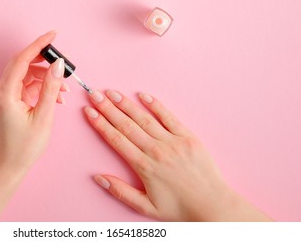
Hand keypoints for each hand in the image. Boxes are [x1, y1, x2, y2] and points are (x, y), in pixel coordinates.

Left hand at [0, 31, 66, 220]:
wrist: (11, 166)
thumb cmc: (24, 146)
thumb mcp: (43, 116)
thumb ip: (51, 88)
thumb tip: (58, 65)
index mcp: (6, 92)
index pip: (22, 59)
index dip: (38, 45)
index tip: (53, 35)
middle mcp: (2, 91)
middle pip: (23, 64)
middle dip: (44, 60)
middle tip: (63, 62)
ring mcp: (5, 96)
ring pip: (27, 75)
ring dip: (46, 78)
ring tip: (63, 90)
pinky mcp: (10, 102)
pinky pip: (27, 87)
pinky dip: (42, 88)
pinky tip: (56, 98)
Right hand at [84, 90, 271, 220]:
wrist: (211, 205)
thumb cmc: (179, 208)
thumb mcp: (145, 207)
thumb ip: (120, 191)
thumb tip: (98, 177)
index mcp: (144, 166)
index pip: (116, 139)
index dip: (100, 124)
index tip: (89, 112)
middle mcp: (156, 150)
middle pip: (126, 125)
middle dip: (108, 108)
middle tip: (94, 94)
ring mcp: (173, 141)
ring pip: (144, 118)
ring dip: (126, 104)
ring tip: (112, 92)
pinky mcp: (188, 137)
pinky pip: (169, 117)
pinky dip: (156, 105)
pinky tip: (143, 95)